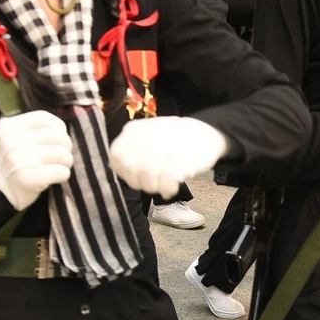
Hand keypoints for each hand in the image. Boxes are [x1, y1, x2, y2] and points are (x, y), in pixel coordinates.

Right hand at [0, 111, 73, 209]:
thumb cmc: (13, 162)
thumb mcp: (14, 137)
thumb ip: (33, 128)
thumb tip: (65, 123)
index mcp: (9, 126)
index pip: (44, 118)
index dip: (58, 128)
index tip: (56, 140)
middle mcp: (13, 140)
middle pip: (59, 137)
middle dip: (65, 148)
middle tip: (59, 157)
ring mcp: (21, 159)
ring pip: (63, 154)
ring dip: (66, 163)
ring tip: (57, 167)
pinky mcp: (29, 178)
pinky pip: (62, 172)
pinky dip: (63, 175)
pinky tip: (55, 177)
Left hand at [110, 116, 228, 195]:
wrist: (206, 133)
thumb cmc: (173, 139)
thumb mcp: (147, 136)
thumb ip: (129, 149)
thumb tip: (114, 165)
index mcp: (136, 130)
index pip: (117, 155)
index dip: (123, 171)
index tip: (134, 176)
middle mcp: (148, 136)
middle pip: (131, 169)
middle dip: (137, 182)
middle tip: (149, 183)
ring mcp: (165, 147)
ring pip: (147, 177)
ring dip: (153, 187)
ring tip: (161, 185)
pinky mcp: (182, 159)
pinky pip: (166, 182)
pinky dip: (167, 190)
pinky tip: (170, 189)